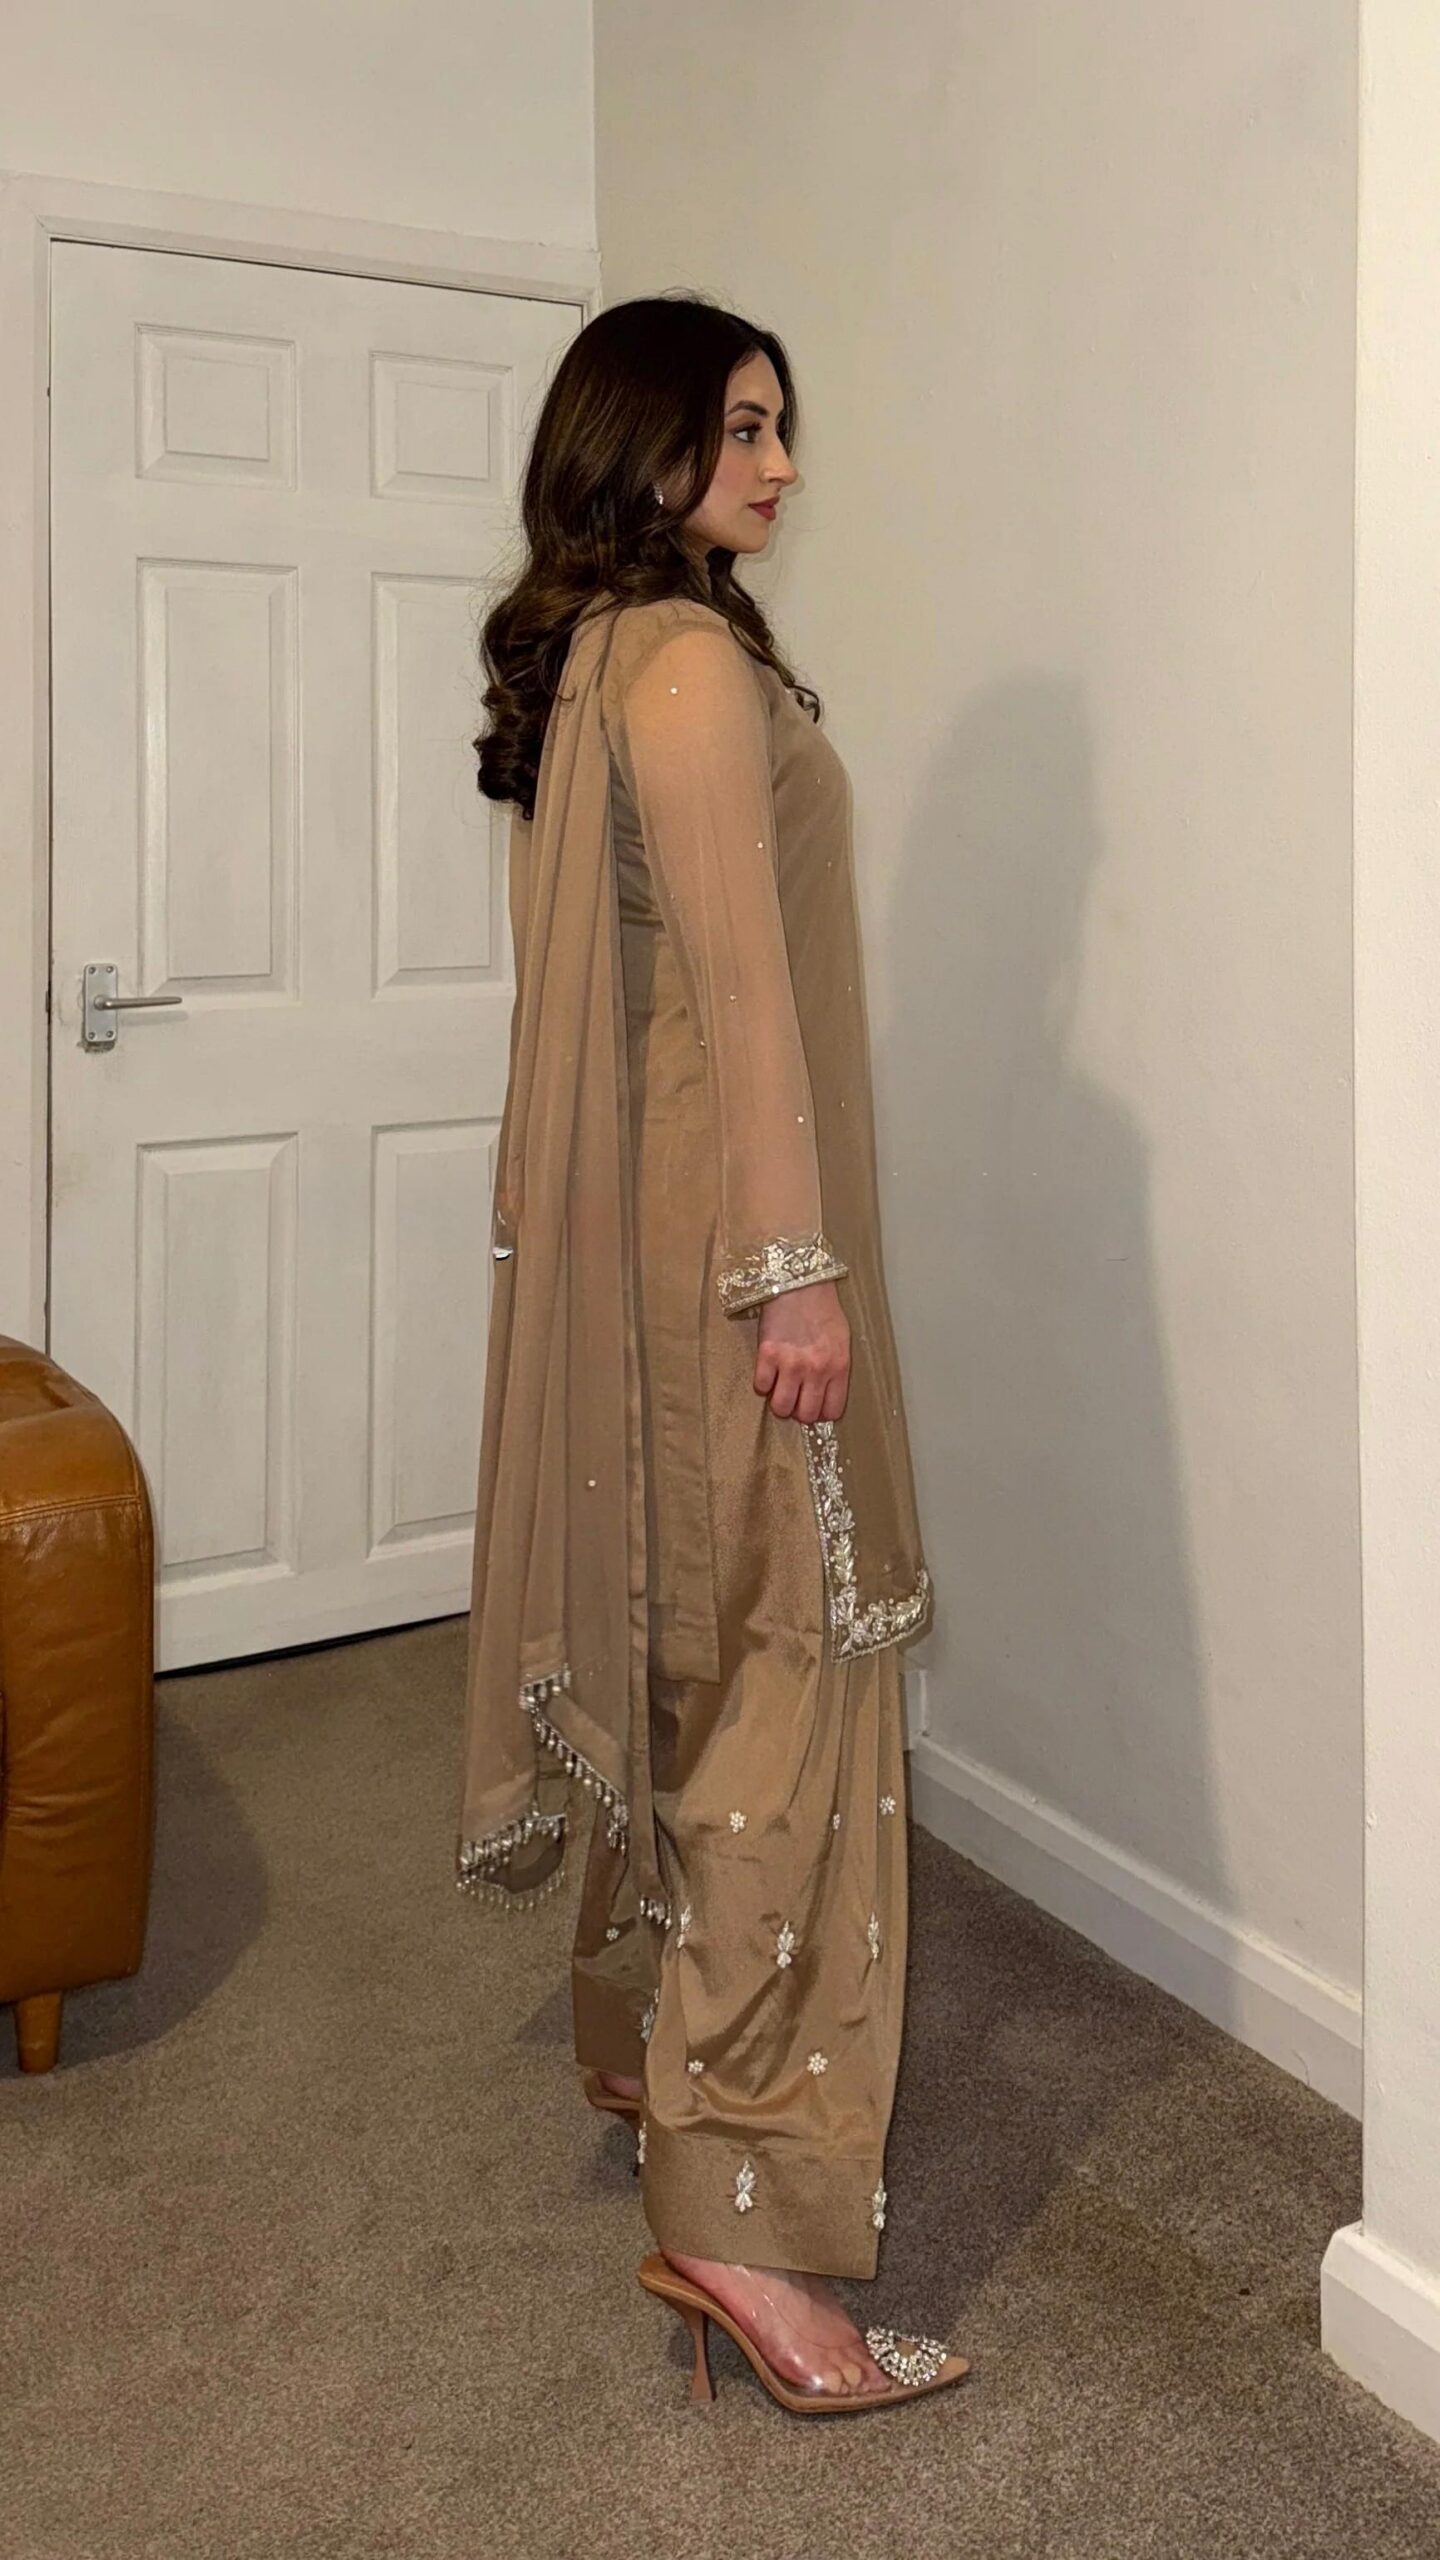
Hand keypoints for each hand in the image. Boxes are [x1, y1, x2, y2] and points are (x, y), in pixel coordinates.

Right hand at [752, 1280, 849, 1423]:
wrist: (800, 1283)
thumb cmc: (822, 1309)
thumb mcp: (841, 1340)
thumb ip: (835, 1369)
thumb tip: (825, 1393)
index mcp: (838, 1367)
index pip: (831, 1411)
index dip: (821, 1413)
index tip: (814, 1406)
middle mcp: (816, 1370)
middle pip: (805, 1414)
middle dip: (798, 1411)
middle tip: (795, 1399)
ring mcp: (790, 1364)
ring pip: (781, 1407)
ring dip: (779, 1402)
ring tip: (780, 1389)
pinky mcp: (767, 1354)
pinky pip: (761, 1386)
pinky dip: (763, 1383)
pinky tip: (768, 1372)